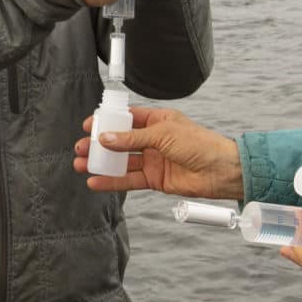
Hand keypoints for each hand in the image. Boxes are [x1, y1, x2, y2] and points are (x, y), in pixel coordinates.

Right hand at [73, 105, 242, 198]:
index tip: (89, 126)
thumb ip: (132, 138)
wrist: (220, 170)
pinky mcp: (155, 179)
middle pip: (120, 141)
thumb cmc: (200, 144)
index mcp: (158, 121)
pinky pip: (129, 179)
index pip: (127, 119)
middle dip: (99, 145)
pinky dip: (112, 181)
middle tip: (80, 148)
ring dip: (102, 163)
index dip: (107, 122)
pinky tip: (96, 182)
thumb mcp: (163, 134)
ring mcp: (153, 159)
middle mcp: (154, 140)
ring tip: (81, 165)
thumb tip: (106, 138)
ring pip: (122, 161)